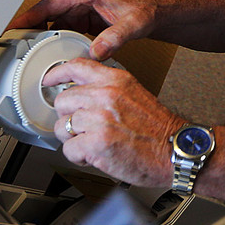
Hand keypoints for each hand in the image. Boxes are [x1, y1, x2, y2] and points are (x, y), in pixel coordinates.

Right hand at [8, 0, 156, 59]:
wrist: (156, 12)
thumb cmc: (146, 11)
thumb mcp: (134, 25)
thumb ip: (115, 38)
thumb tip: (97, 51)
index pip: (51, 3)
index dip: (30, 14)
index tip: (14, 25)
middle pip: (47, 13)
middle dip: (31, 28)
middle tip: (15, 45)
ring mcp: (81, 9)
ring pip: (53, 22)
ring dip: (42, 36)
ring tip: (28, 52)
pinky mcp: (84, 20)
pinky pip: (63, 29)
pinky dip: (54, 40)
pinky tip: (49, 53)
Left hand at [47, 59, 182, 186]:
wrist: (176, 151)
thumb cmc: (158, 129)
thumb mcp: (134, 94)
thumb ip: (108, 89)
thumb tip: (81, 93)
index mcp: (116, 81)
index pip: (76, 67)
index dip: (57, 74)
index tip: (49, 81)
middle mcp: (106, 96)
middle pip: (62, 100)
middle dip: (68, 117)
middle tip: (82, 127)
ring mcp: (100, 119)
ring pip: (62, 127)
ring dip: (73, 139)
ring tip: (91, 143)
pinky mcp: (97, 143)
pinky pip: (69, 149)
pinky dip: (79, 157)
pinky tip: (94, 155)